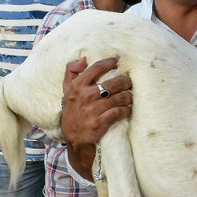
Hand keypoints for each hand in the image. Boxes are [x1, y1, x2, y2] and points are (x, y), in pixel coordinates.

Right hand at [61, 57, 132, 176]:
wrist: (74, 138)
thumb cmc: (72, 111)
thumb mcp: (66, 90)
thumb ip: (71, 71)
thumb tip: (84, 58)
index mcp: (77, 86)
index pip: (97, 68)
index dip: (110, 63)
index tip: (118, 62)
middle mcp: (85, 96)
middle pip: (114, 83)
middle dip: (125, 81)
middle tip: (129, 82)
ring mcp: (93, 110)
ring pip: (119, 97)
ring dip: (128, 96)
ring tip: (130, 96)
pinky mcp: (101, 122)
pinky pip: (120, 112)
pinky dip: (126, 109)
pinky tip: (127, 109)